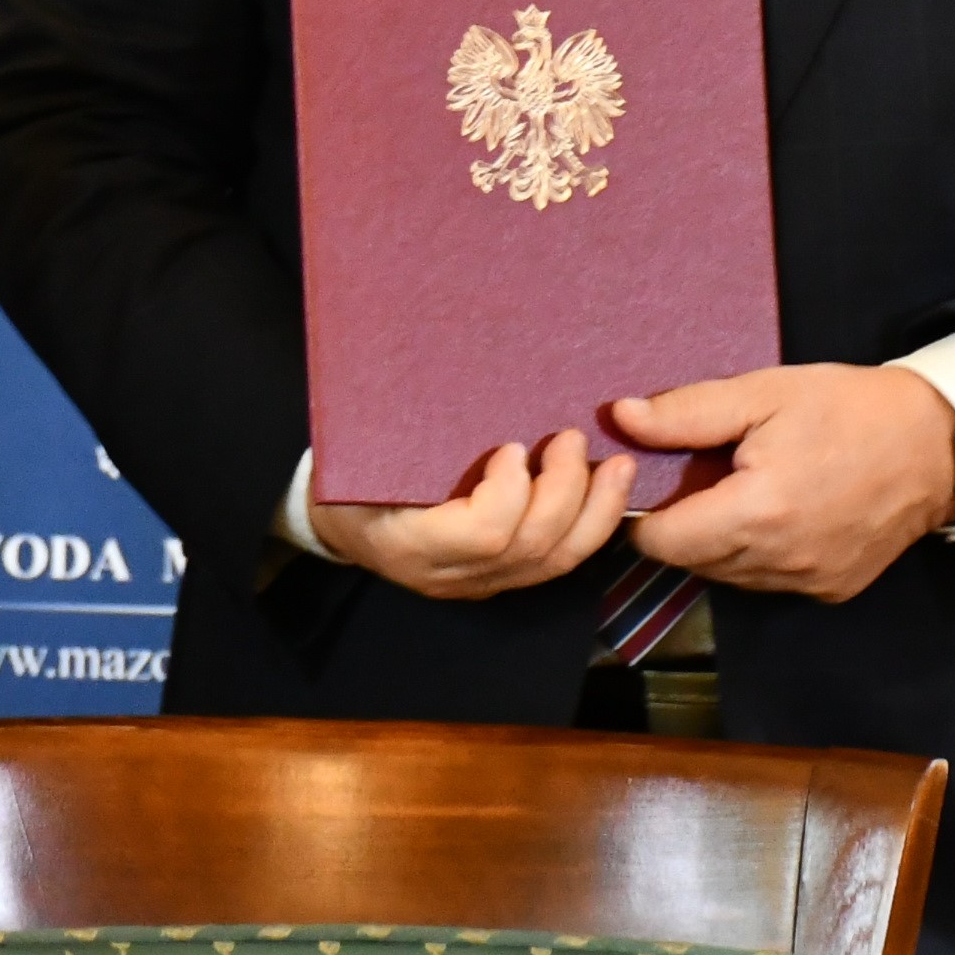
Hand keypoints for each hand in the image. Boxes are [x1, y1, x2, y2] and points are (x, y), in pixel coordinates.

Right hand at [312, 432, 634, 601]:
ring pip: (555, 563)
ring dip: (595, 512)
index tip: (514, 447)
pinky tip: (607, 492)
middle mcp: (451, 573)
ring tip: (618, 467)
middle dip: (567, 492)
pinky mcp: (500, 579)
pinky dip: (589, 526)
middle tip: (574, 439)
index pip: (483, 534)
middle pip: (531, 548)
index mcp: (410, 541)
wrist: (336, 523)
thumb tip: (457, 372)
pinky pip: (555, 563)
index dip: (511, 494)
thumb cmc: (348, 476)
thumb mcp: (362, 452)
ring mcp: (479, 582)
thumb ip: (405, 430)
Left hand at [610, 364, 954, 602]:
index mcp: (757, 513)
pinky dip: (759, 554)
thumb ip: (687, 413)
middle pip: (692, 561)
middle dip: (682, 524)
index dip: (644, 514)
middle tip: (700, 476)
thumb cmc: (847, 410)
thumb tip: (620, 419)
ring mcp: (809, 582)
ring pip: (729, 576)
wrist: (935, 445)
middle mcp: (780, 561)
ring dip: (719, 541)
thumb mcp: (763, 393)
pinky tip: (778, 512)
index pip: (662, 543)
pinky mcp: (832, 591)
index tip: (652, 482)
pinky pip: (770, 581)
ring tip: (741, 490)